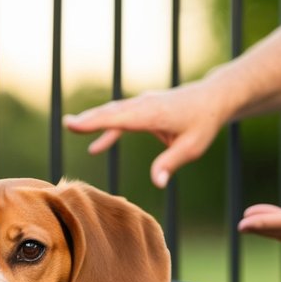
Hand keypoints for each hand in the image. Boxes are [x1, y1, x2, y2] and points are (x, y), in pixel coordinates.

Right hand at [64, 80, 229, 187]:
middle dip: (89, 119)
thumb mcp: (192, 147)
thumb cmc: (204, 123)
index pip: (120, 119)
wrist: (213, 98)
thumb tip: (157, 183)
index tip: (75, 125)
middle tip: (67, 124)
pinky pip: (122, 118)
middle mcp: (145, 105)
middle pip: (112, 112)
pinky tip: (96, 147)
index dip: (96, 122)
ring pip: (114, 112)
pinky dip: (109, 129)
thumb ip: (170, 164)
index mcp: (154, 114)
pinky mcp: (145, 107)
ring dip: (94, 120)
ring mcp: (144, 104)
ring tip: (72, 126)